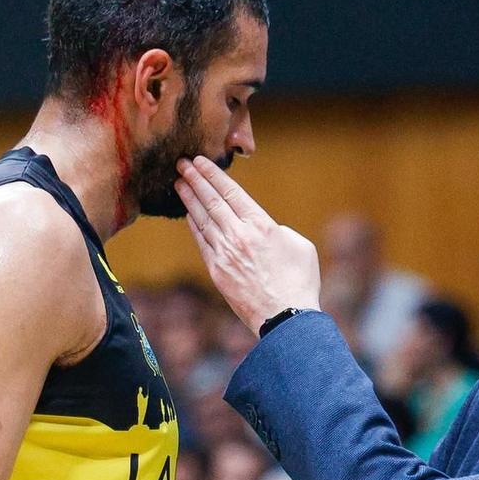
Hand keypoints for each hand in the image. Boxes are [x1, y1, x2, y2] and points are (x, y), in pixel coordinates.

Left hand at [174, 156, 320, 333]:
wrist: (286, 317)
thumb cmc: (300, 282)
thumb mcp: (300, 245)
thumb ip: (278, 230)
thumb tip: (262, 230)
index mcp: (261, 225)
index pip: (231, 192)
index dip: (212, 175)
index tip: (200, 162)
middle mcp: (239, 236)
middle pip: (212, 201)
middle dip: (195, 180)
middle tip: (181, 164)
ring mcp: (225, 254)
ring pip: (203, 220)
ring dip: (189, 200)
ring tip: (179, 183)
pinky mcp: (217, 272)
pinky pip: (202, 242)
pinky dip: (194, 226)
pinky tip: (188, 215)